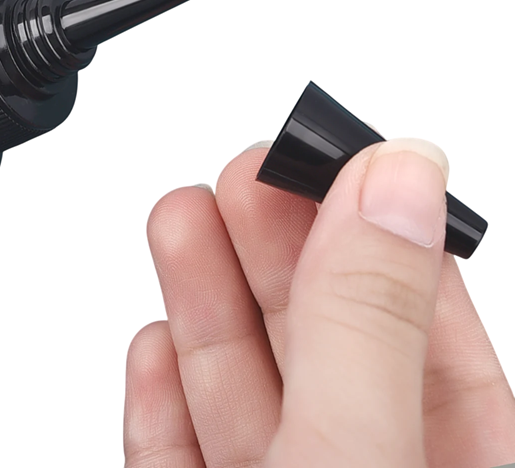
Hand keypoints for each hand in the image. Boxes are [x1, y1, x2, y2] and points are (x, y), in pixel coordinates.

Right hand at [124, 139, 514, 466]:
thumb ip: (368, 328)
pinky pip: (183, 461)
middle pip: (329, 355)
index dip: (383, 239)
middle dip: (275, 252)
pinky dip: (165, 402)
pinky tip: (157, 347)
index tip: (336, 161)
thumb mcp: (354, 467)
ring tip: (182, 218)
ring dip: (205, 301)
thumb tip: (398, 183)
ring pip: (246, 397)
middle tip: (245, 174)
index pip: (441, 346)